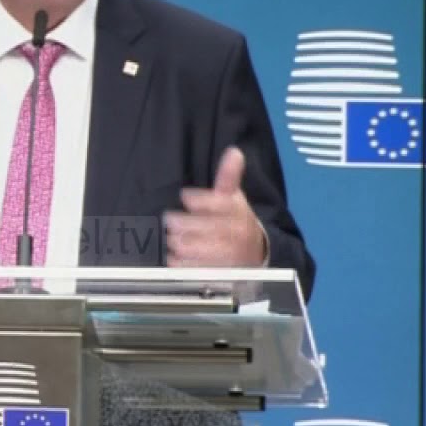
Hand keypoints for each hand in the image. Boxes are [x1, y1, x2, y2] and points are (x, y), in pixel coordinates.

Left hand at [164, 146, 268, 267]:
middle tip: (170, 220)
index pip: (214, 202)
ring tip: (173, 237)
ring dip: (176, 242)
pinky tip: (177, 255)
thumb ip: (229, 176)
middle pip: (195, 226)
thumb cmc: (237, 222)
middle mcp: (234, 232)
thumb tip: (234, 152)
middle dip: (178, 222)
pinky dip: (179, 261)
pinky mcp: (217, 273)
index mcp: (237, 211)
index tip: (186, 197)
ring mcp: (226, 255)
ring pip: (189, 246)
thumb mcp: (234, 198)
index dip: (195, 199)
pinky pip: (190, 267)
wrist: (254, 255)